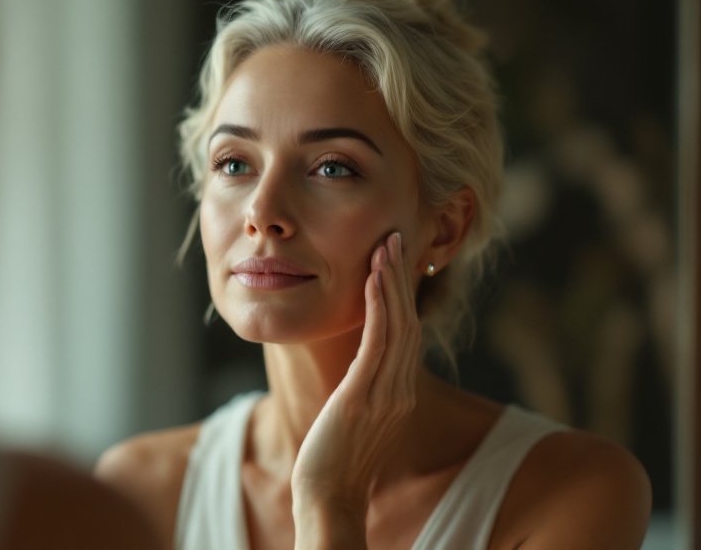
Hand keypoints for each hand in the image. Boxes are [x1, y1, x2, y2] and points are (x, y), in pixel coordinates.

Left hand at [291, 232, 421, 548]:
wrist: (329, 501)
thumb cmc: (333, 464)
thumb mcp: (357, 421)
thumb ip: (364, 393)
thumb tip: (355, 372)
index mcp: (400, 395)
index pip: (407, 333)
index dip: (404, 295)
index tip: (395, 261)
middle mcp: (401, 391)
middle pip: (410, 321)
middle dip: (403, 277)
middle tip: (397, 238)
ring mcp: (386, 394)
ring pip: (398, 324)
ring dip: (392, 280)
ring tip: (386, 244)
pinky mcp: (364, 396)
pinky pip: (378, 341)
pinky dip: (379, 305)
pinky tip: (372, 276)